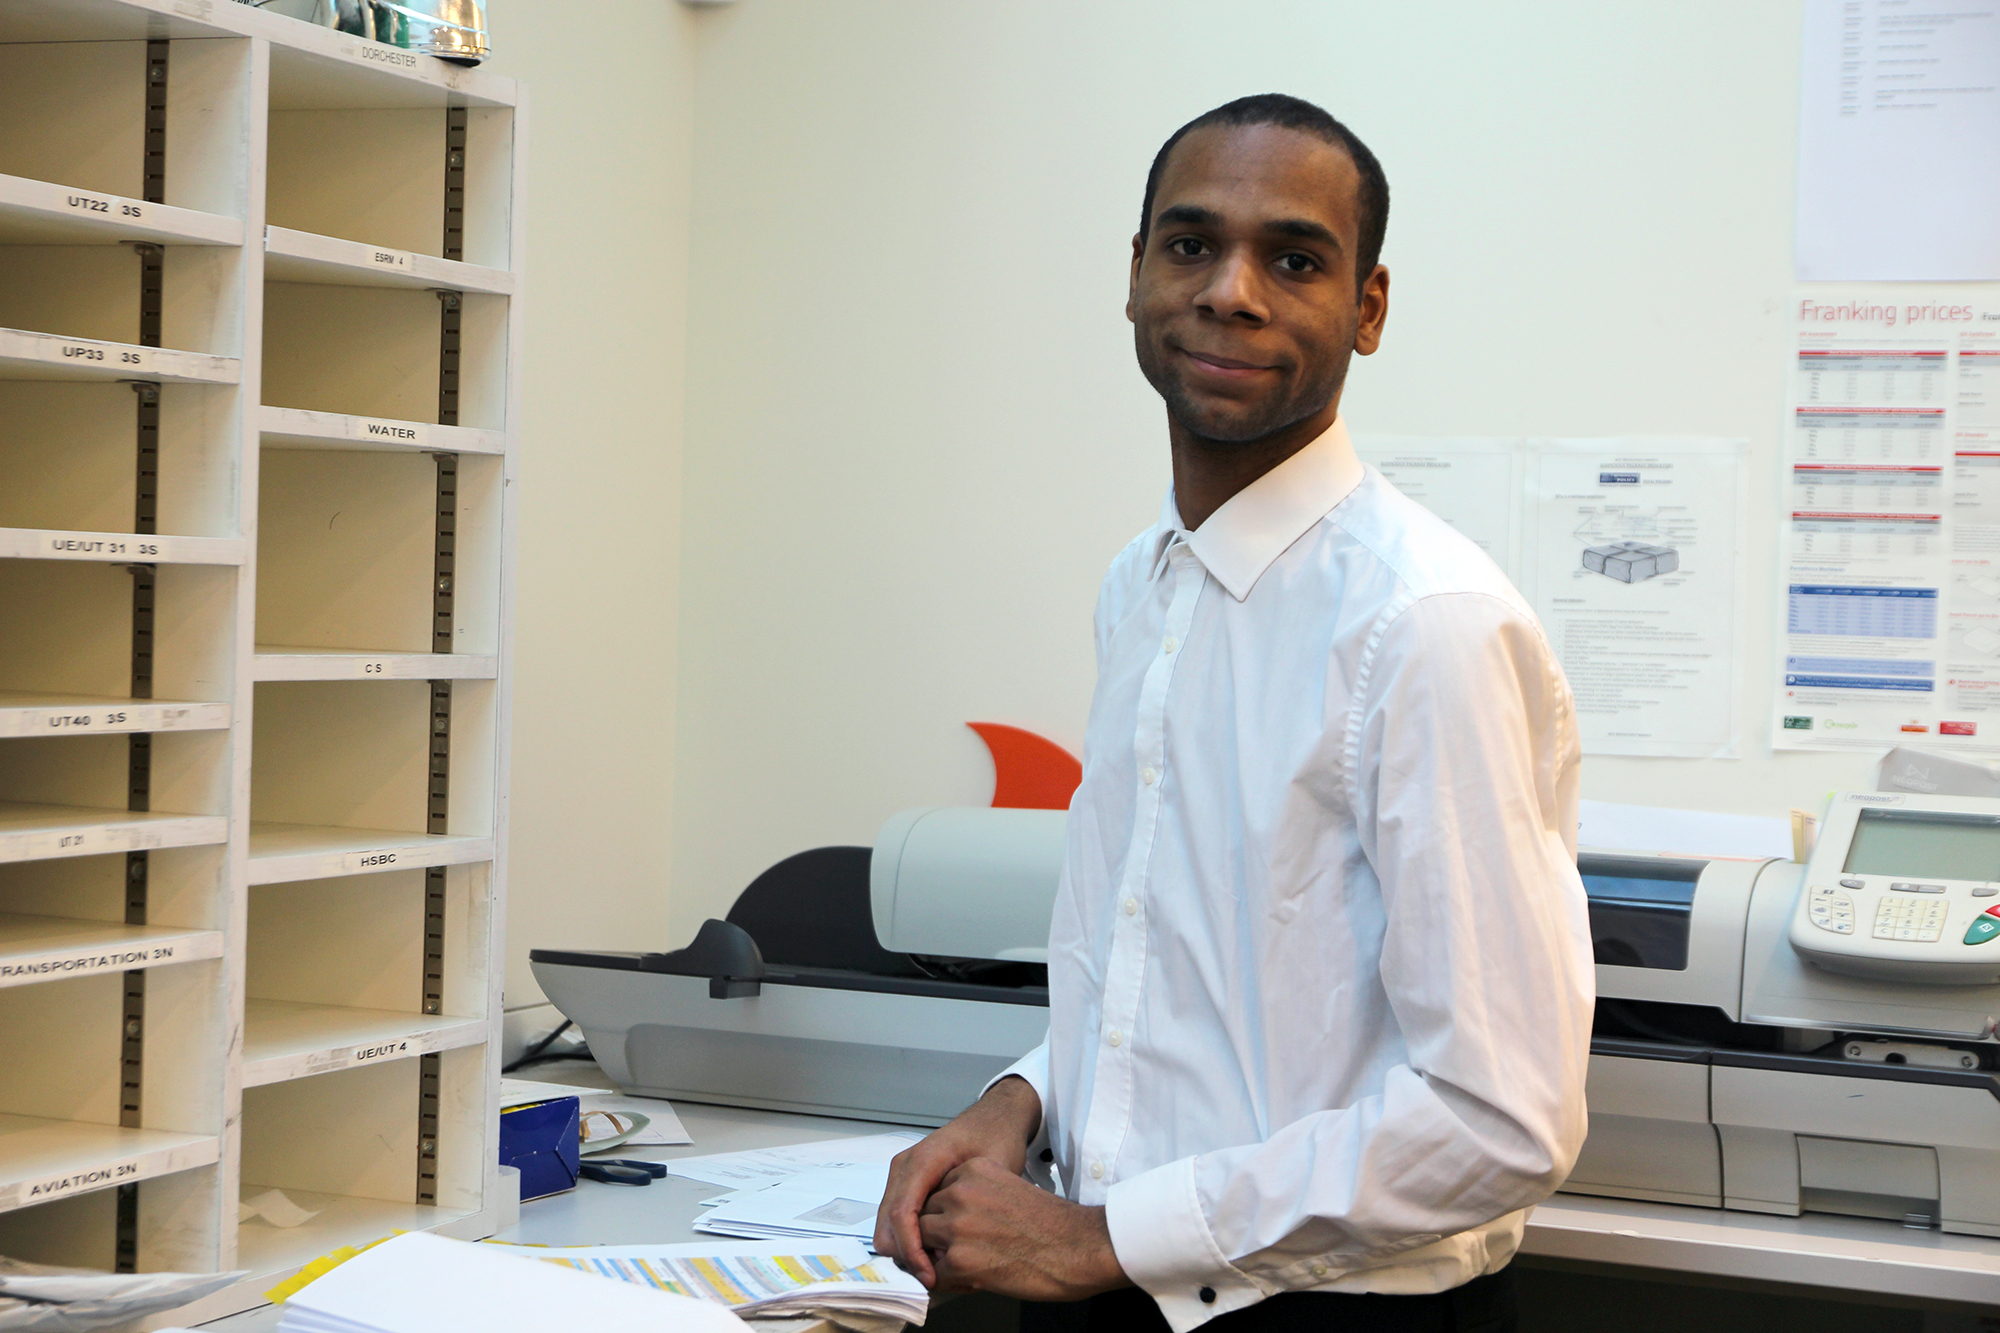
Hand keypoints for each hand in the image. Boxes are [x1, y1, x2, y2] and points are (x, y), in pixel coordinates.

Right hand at [874, 1076, 1040, 1285]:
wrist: (994, 1118)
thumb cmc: (997, 1138)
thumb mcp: (995, 1170)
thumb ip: (977, 1206)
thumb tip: (962, 1251)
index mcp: (924, 1159)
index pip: (902, 1212)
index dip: (911, 1250)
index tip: (929, 1277)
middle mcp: (904, 1166)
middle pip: (887, 1223)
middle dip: (905, 1256)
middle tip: (934, 1281)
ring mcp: (901, 1174)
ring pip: (887, 1225)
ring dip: (907, 1250)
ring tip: (939, 1268)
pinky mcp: (905, 1184)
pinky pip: (896, 1219)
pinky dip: (910, 1240)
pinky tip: (936, 1251)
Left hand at [919, 1158, 1127, 1300]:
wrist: (1079, 1247)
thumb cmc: (1053, 1223)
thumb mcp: (1008, 1186)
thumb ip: (976, 1194)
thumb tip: (952, 1217)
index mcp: (973, 1170)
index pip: (936, 1189)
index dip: (944, 1212)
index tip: (958, 1225)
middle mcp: (961, 1194)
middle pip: (925, 1214)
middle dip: (937, 1234)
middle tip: (958, 1248)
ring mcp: (957, 1227)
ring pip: (923, 1243)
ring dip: (938, 1256)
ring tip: (963, 1264)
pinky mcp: (960, 1261)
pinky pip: (934, 1275)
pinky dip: (948, 1282)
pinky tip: (972, 1280)